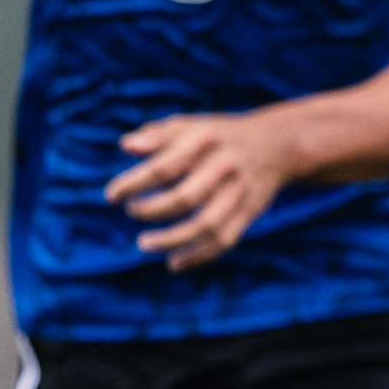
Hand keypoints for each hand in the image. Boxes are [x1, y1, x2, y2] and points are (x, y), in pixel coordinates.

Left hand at [108, 111, 300, 269]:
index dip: (134, 184)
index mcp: (205, 141)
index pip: (164, 167)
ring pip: (206, 226)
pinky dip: (198, 257)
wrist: (277, 145)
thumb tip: (126, 146)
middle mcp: (224, 167)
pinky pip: (224, 241)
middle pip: (185, 199)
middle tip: (132, 212)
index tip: (111, 196)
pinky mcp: (249, 213)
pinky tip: (174, 263)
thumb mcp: (191, 125)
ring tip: (144, 244)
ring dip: (172, 240)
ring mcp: (239, 192)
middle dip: (152, 211)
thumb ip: (158, 135)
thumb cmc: (219, 135)